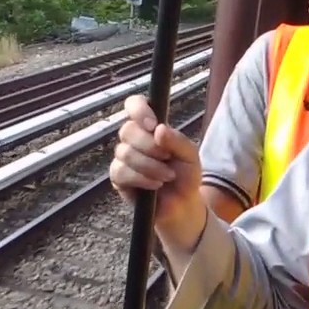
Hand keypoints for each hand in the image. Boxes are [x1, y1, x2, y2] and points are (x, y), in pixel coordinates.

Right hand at [108, 94, 204, 231]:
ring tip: (167, 176)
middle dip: (150, 146)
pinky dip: (141, 179)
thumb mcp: (190, 155)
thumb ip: (177, 140)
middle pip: (128, 130)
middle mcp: (133, 139)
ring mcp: (123, 158)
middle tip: (168, 158)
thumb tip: (158, 129)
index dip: (139, 110)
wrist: (183, 204)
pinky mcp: (118, 178)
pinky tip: (155, 185)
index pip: (134, 104)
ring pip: (125, 152)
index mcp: (150, 126)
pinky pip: (121, 172)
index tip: (153, 125)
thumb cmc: (185, 175)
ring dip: (150, 166)